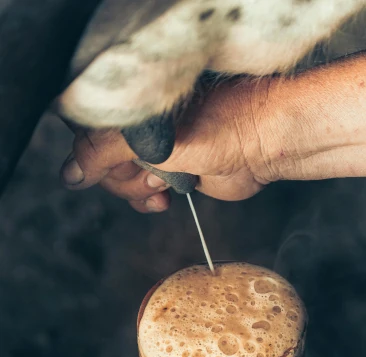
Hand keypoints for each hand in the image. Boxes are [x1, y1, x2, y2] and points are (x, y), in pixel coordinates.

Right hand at [60, 78, 286, 212]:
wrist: (260, 145)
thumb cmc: (218, 127)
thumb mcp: (151, 138)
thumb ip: (103, 151)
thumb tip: (69, 174)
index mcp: (132, 111)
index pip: (88, 136)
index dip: (95, 155)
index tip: (113, 163)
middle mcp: (140, 131)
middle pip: (103, 165)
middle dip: (124, 176)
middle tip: (150, 170)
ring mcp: (155, 154)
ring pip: (123, 183)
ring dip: (139, 190)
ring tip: (164, 180)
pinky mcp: (171, 174)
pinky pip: (144, 195)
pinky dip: (150, 201)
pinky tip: (165, 197)